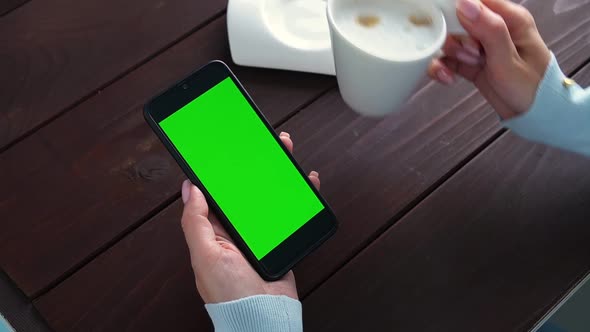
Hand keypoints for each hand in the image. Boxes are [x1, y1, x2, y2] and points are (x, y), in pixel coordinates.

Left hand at [179, 132, 320, 303]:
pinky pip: (289, 211)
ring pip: (268, 194)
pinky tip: (305, 181)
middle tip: (260, 141)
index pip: (216, 192)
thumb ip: (196, 222)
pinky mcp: (280, 236)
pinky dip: (298, 195)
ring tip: (282, 151)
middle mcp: (237, 228)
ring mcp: (260, 232)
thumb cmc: (230, 292)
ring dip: (276, 172)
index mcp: (215, 229)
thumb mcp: (205, 255)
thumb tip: (189, 189)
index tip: (225, 148)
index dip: (219, 170)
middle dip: (252, 163)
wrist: (263, 315)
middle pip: (245, 188)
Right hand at [428, 0, 550, 118]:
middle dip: (454, 38)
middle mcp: (494, 28)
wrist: (533, 116)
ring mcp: (480, 46)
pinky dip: (443, 68)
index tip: (452, 27)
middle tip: (469, 55)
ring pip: (449, 40)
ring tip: (468, 67)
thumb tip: (465, 3)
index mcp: (510, 19)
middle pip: (457, 20)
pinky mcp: (470, 63)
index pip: (477, 1)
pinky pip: (447, 59)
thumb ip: (489, 30)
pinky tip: (448, 78)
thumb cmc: (532, 88)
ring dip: (450, 55)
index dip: (458, 10)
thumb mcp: (509, 60)